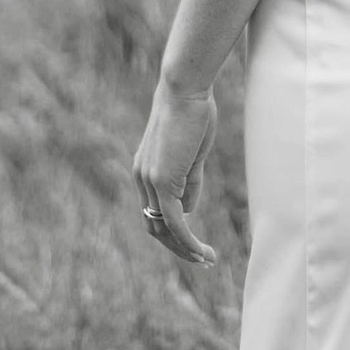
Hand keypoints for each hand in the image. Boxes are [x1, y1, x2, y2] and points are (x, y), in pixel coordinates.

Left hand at [132, 75, 219, 263]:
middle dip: (178, 247)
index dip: (173, 232)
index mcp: (146, 172)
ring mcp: (150, 180)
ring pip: (162, 228)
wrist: (185, 89)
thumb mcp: (192, 155)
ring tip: (207, 260)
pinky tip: (202, 251)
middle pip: (154, 226)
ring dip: (185, 249)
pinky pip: (174, 221)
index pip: (154, 213)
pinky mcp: (163, 180)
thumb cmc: (193, 114)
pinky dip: (187, 240)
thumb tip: (189, 211)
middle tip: (203, 259)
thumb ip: (189, 182)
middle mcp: (142, 179)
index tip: (196, 243)